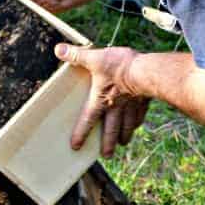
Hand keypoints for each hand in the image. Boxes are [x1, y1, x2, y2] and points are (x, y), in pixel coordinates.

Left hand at [55, 43, 149, 157]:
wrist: (146, 71)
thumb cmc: (119, 66)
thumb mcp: (95, 58)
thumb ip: (77, 55)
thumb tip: (58, 49)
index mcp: (100, 99)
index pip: (87, 119)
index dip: (81, 133)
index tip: (75, 146)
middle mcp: (115, 107)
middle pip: (110, 129)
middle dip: (107, 143)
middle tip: (106, 155)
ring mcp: (131, 106)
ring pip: (126, 126)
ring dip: (123, 135)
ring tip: (122, 143)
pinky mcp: (144, 101)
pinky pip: (139, 115)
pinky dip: (137, 122)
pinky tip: (136, 125)